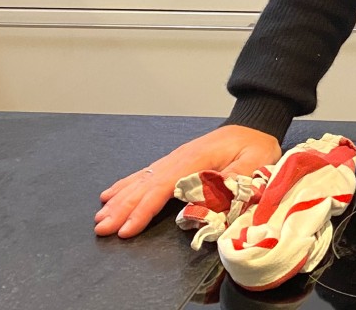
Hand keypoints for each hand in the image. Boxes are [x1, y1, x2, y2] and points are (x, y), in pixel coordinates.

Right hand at [94, 125, 281, 238]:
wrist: (254, 124)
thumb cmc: (255, 146)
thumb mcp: (254, 164)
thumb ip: (232, 183)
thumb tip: (205, 204)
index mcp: (196, 160)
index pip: (163, 188)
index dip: (143, 210)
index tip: (126, 230)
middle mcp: (179, 158)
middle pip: (145, 186)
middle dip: (122, 209)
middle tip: (101, 230)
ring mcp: (175, 158)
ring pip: (141, 180)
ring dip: (120, 200)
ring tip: (100, 218)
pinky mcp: (176, 161)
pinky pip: (146, 174)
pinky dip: (126, 185)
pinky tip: (110, 195)